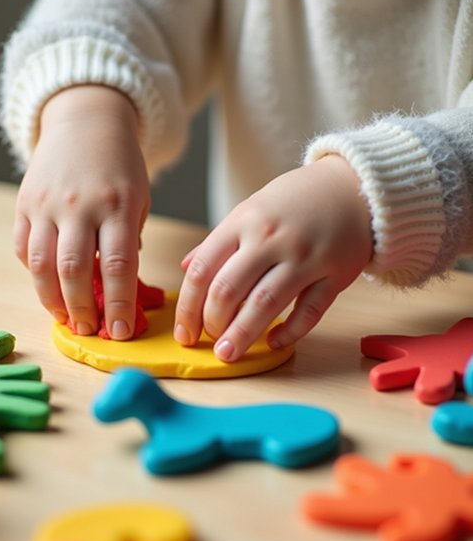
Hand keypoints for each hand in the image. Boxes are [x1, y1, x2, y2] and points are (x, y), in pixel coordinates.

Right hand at [14, 85, 150, 337]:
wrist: (86, 120)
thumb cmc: (121, 167)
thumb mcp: (139, 200)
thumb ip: (129, 242)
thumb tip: (118, 291)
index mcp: (118, 206)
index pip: (118, 266)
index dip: (118, 305)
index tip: (122, 332)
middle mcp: (79, 205)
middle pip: (74, 270)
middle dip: (82, 309)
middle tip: (90, 329)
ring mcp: (47, 204)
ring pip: (41, 264)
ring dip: (52, 300)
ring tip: (66, 318)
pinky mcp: (24, 203)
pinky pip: (23, 248)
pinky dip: (34, 273)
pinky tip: (48, 287)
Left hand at [174, 156, 372, 360]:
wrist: (355, 187)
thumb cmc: (296, 201)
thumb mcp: (251, 209)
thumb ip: (219, 240)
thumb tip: (185, 268)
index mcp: (244, 221)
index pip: (202, 269)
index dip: (187, 307)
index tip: (184, 331)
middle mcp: (272, 238)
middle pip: (229, 290)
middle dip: (212, 323)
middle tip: (208, 341)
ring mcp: (305, 257)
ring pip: (265, 304)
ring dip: (242, 334)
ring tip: (228, 353)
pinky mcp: (335, 275)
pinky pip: (309, 312)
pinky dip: (289, 332)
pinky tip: (273, 342)